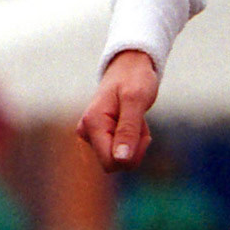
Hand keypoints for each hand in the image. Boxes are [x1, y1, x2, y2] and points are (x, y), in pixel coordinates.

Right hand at [76, 50, 158, 170]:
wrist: (129, 66)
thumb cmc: (134, 79)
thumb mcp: (136, 101)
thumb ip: (128, 130)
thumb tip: (120, 160)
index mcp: (92, 124)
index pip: (110, 162)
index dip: (131, 155)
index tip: (143, 134)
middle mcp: (86, 132)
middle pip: (115, 164)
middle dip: (134, 148)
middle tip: (140, 122)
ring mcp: (91, 134)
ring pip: (119, 158)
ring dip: (135, 142)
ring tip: (136, 118)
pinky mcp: (99, 136)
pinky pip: (120, 151)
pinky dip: (133, 139)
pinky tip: (132, 121)